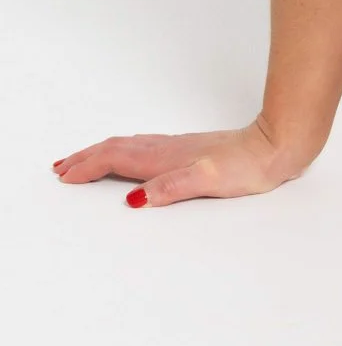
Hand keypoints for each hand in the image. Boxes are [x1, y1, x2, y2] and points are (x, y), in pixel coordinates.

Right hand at [50, 115, 315, 205]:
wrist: (276, 146)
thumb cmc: (247, 165)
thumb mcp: (209, 179)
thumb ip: (173, 186)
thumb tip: (137, 199)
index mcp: (165, 157)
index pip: (117, 159)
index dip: (88, 167)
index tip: (65, 177)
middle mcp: (168, 149)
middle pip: (116, 149)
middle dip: (86, 158)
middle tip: (61, 168)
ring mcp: (178, 149)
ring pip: (129, 147)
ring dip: (101, 154)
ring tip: (83, 161)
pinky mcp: (190, 152)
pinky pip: (145, 149)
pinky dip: (125, 154)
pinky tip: (131, 160)